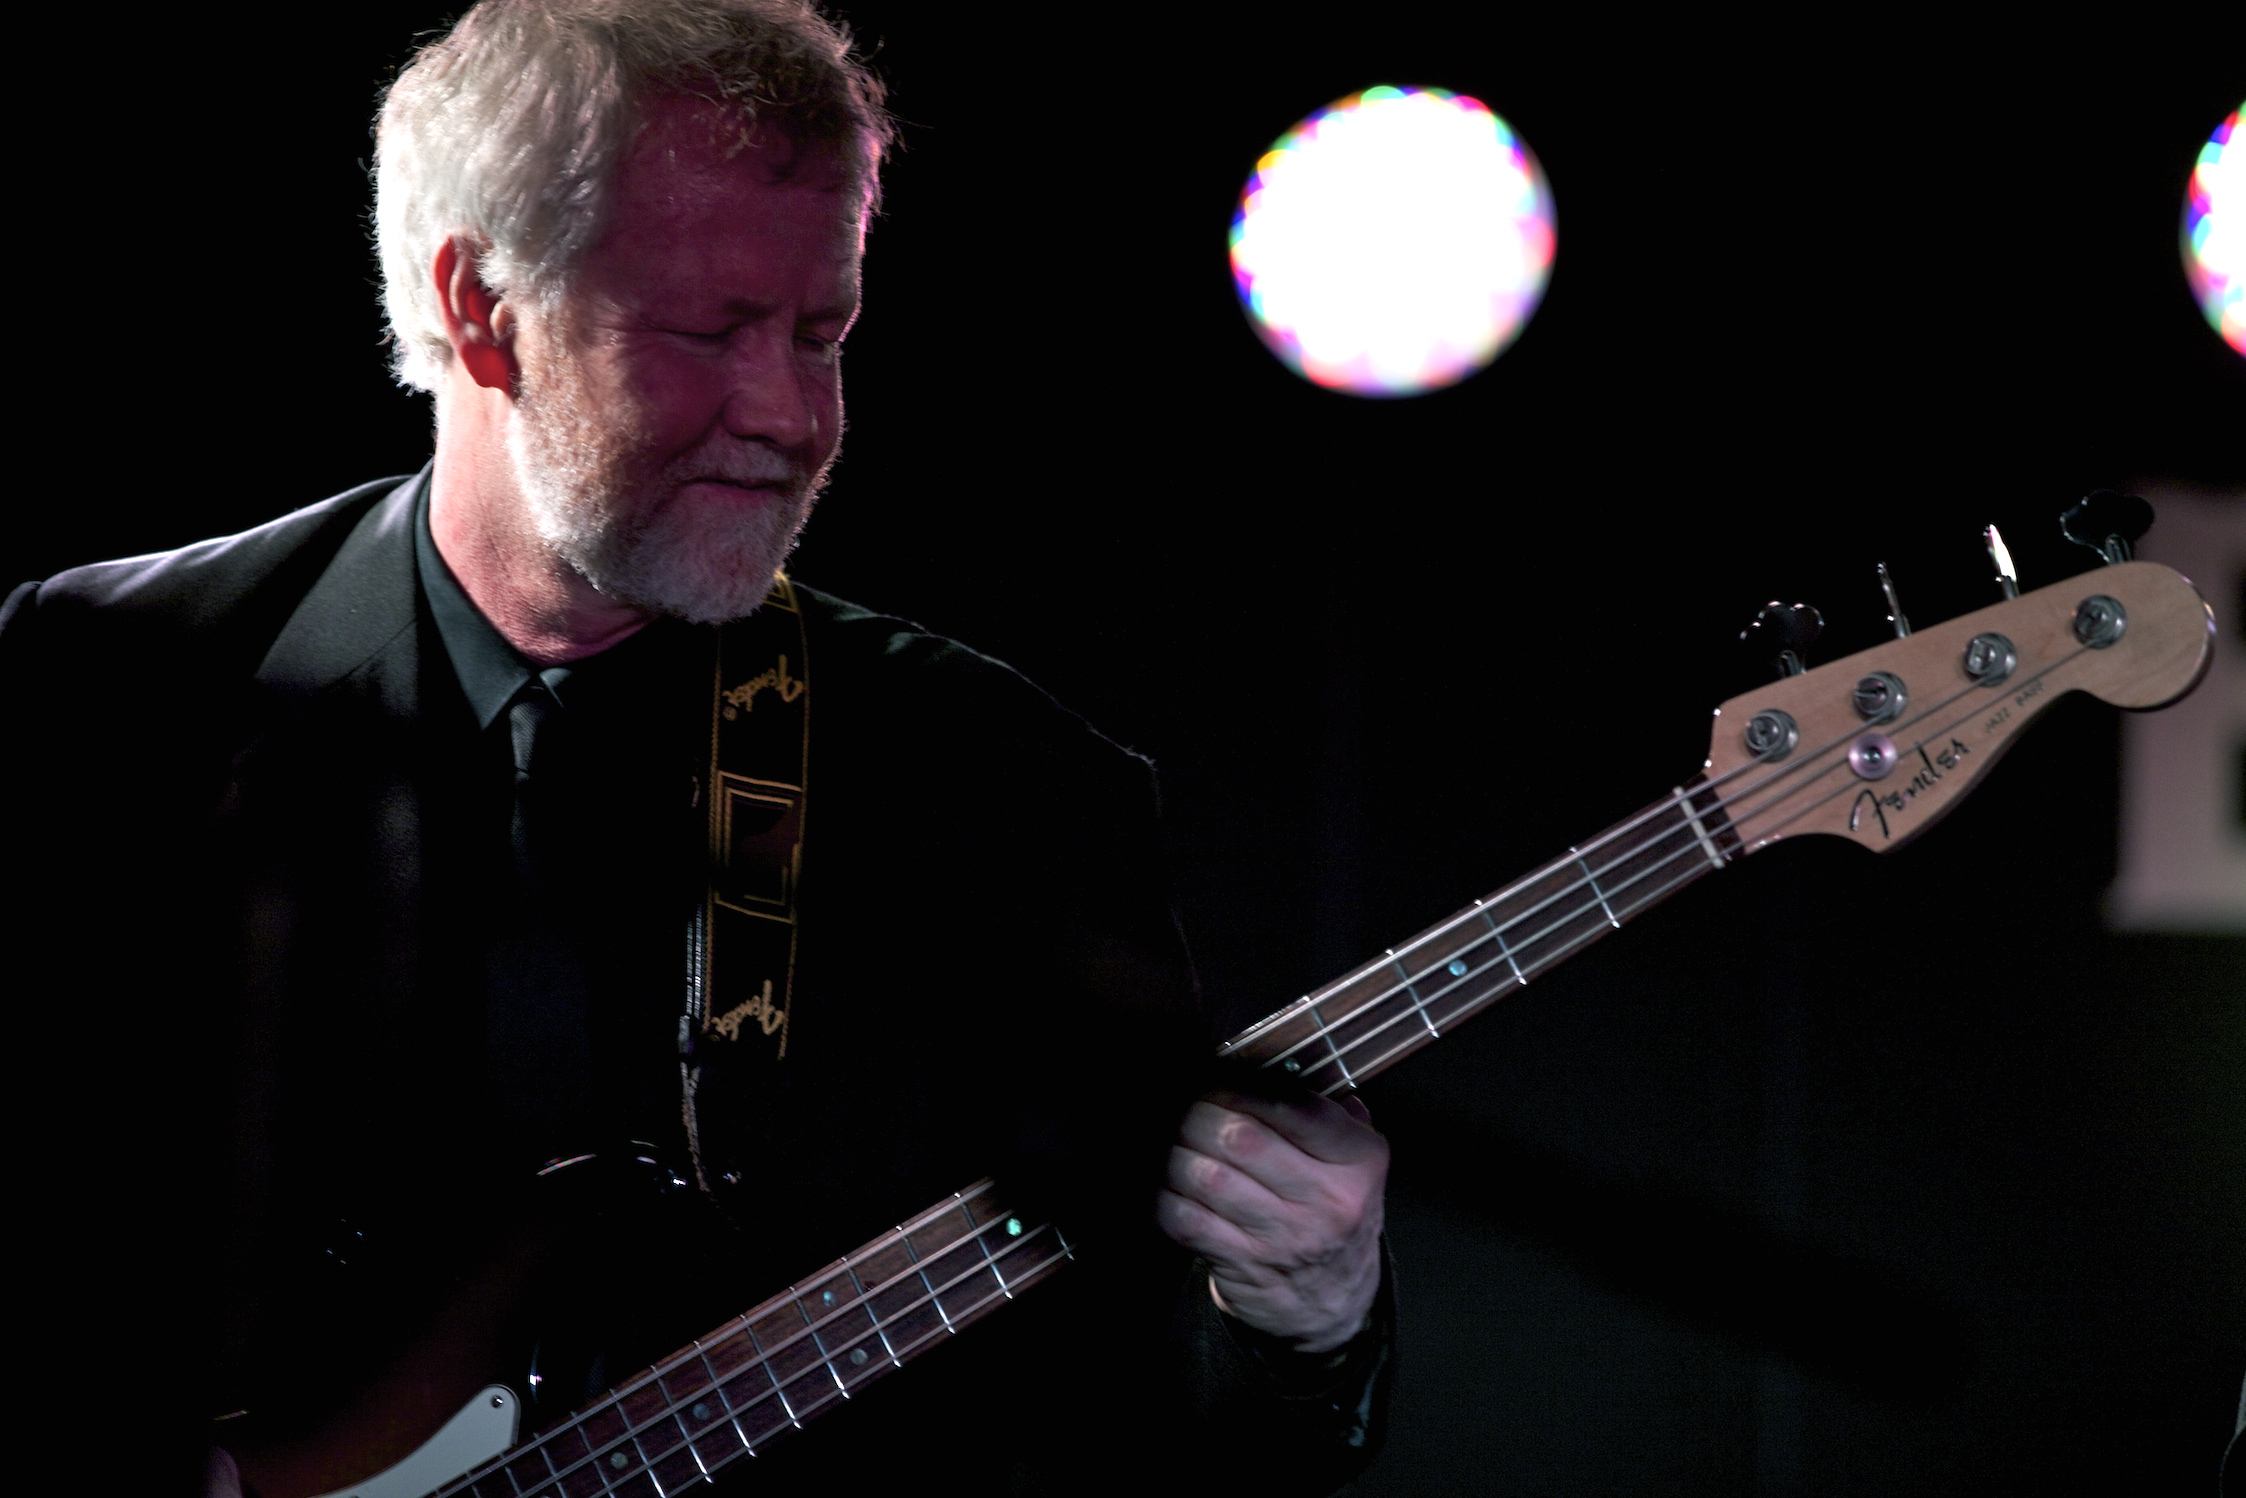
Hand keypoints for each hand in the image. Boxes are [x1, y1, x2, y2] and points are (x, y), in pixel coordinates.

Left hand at [1155, 1088, 1388, 1354]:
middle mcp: (1326, 1201)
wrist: (1336, 1304)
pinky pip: (1187, 1221)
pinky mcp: (1244, 1266)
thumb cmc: (1336, 1216)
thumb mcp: (1356, 1166)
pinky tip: (1164, 1181)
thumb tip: (1290, 1065)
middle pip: (1241, 1139)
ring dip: (1176, 1152)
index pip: (1297, 1108)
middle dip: (1199, 1113)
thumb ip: (1334, 1115)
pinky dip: (1165, 1195)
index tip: (1219, 1075)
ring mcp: (1284, 1238)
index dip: (1245, 1086)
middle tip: (1185, 1104)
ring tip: (1169, 1138)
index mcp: (1357, 1163)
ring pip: (1208, 1178)